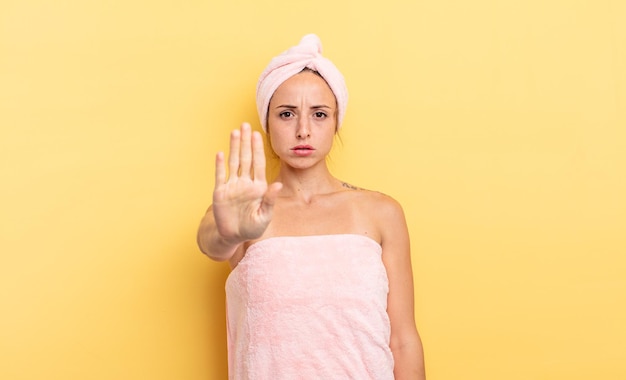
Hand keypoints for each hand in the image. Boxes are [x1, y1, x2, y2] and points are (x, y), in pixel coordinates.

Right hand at [212, 123, 281, 244]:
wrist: (233, 236)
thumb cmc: (252, 228)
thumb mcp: (264, 216)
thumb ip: (270, 200)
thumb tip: (278, 184)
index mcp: (258, 187)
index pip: (258, 164)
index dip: (258, 149)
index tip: (258, 135)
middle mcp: (245, 183)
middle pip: (246, 158)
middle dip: (246, 142)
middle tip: (246, 124)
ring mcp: (232, 186)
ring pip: (234, 162)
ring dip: (234, 147)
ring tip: (235, 132)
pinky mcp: (220, 192)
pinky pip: (220, 176)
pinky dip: (220, 165)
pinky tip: (220, 153)